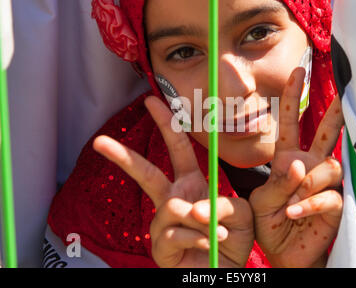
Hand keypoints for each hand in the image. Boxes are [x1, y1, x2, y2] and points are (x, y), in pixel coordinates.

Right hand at [93, 96, 253, 267]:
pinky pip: (175, 234)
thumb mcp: (238, 213)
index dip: (167, 124)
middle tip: (99, 142)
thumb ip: (220, 204)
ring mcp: (164, 224)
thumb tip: (188, 209)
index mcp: (191, 184)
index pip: (178, 148)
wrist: (226, 270)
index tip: (152, 101)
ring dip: (199, 219)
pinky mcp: (160, 247)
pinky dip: (197, 238)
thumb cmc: (233, 239)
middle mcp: (173, 199)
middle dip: (123, 156)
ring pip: (170, 207)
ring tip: (216, 232)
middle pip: (146, 173)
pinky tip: (207, 244)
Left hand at [249, 68, 343, 267]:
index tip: (296, 71)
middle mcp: (310, 166)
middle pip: (327, 133)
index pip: (290, 123)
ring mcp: (325, 184)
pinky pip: (329, 196)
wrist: (281, 252)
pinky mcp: (336, 205)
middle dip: (334, 112)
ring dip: (307, 185)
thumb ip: (279, 182)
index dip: (292, 97)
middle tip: (345, 92)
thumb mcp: (263, 200)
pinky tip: (295, 212)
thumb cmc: (269, 223)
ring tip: (291, 204)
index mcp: (289, 158)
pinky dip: (310, 204)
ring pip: (328, 167)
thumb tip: (300, 164)